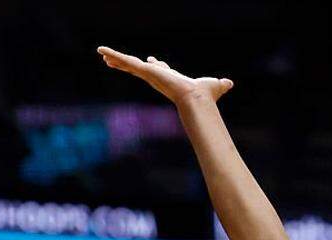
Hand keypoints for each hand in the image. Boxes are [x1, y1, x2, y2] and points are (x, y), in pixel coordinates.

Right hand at [97, 46, 232, 105]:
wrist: (197, 98)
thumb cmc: (206, 95)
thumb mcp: (214, 85)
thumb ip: (221, 85)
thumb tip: (230, 85)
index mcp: (170, 79)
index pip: (160, 71)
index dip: (156, 66)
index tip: (151, 61)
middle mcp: (158, 77)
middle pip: (139, 68)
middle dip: (128, 64)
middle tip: (115, 60)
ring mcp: (150, 74)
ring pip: (129, 64)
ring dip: (115, 58)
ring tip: (102, 54)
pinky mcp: (145, 71)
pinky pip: (126, 60)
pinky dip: (113, 54)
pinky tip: (101, 50)